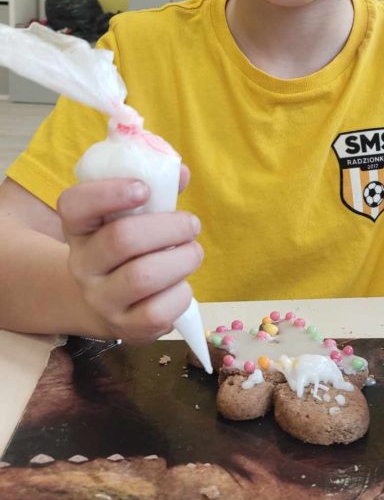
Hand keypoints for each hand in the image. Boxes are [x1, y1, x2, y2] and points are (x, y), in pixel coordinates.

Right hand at [57, 168, 202, 342]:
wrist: (113, 300)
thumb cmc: (131, 245)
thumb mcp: (133, 215)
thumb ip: (157, 190)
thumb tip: (180, 172)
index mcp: (79, 227)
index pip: (75, 205)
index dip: (109, 193)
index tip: (144, 189)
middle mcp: (82, 264)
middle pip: (121, 239)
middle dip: (169, 227)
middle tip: (191, 224)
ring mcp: (100, 299)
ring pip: (143, 276)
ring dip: (182, 259)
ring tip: (193, 252)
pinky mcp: (125, 327)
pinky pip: (158, 311)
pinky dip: (181, 293)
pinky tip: (181, 284)